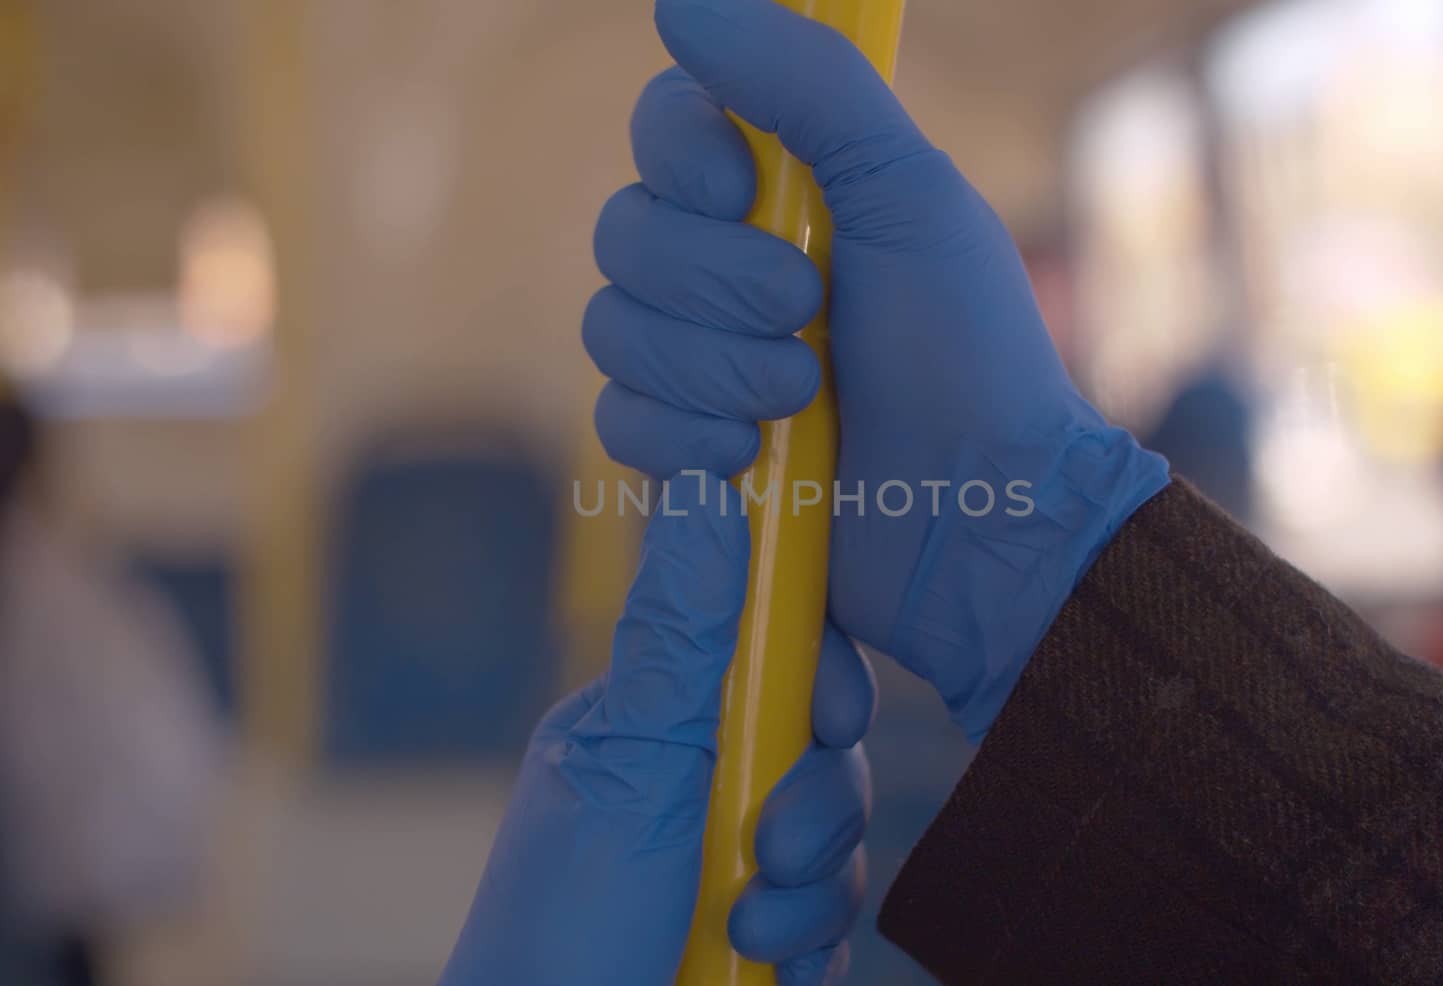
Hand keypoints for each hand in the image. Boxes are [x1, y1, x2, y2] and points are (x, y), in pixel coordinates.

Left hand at [440, 481, 873, 985]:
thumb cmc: (562, 928)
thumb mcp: (632, 767)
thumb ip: (684, 638)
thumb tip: (703, 483)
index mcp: (657, 721)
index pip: (768, 649)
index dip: (820, 669)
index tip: (832, 707)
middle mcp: (698, 780)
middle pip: (822, 746)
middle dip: (814, 804)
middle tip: (766, 854)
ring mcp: (729, 860)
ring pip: (838, 836)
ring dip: (807, 895)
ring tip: (742, 936)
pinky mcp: (762, 936)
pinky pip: (834, 918)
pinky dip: (810, 950)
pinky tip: (762, 973)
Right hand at [587, 0, 1169, 739]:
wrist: (982, 514)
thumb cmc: (968, 351)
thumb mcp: (910, 194)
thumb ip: (809, 86)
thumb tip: (681, 1)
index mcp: (784, 192)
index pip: (663, 130)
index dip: (682, 159)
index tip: (740, 192)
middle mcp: (727, 266)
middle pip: (623, 234)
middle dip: (717, 286)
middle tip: (811, 317)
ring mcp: (701, 362)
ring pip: (611, 329)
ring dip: (710, 367)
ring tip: (807, 399)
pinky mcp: (685, 450)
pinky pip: (619, 422)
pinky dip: (685, 440)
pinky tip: (757, 459)